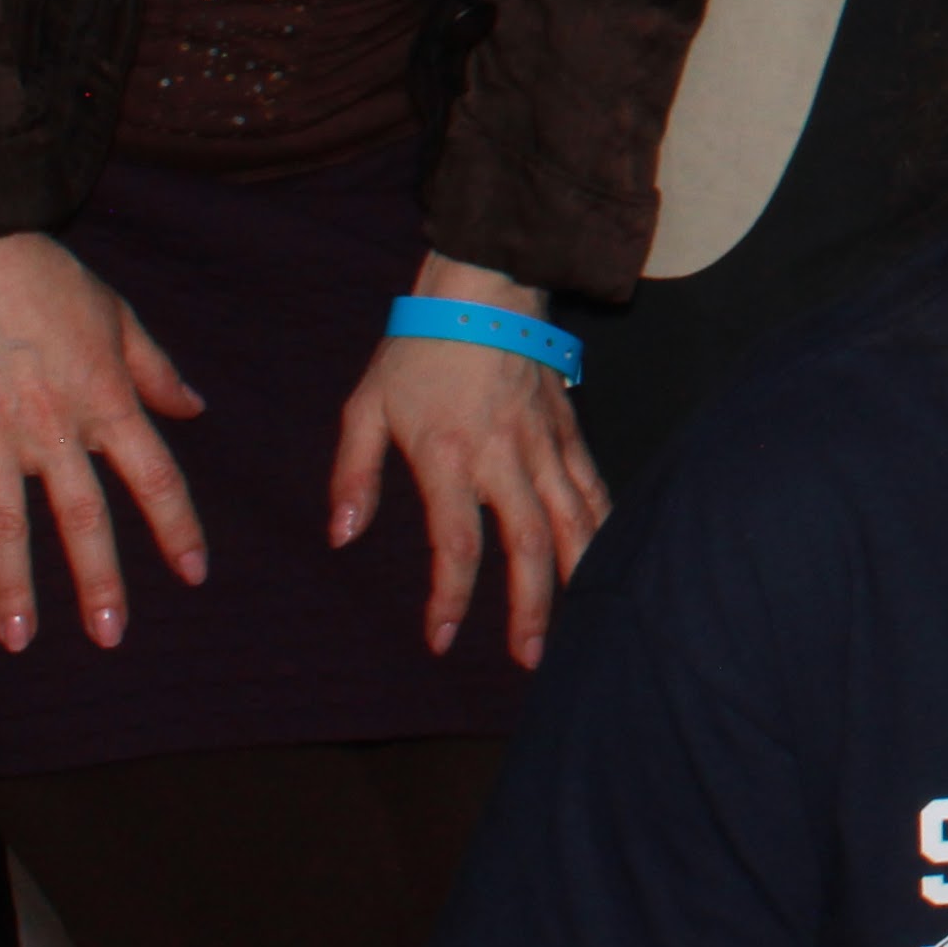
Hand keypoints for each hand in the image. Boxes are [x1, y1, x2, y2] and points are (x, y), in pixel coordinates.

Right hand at [0, 230, 205, 650]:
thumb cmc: (42, 279)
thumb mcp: (114, 316)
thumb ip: (154, 370)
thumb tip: (195, 410)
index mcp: (105, 401)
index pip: (155, 478)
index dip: (178, 528)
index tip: (194, 573)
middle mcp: (53, 429)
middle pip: (84, 517)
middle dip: (100, 581)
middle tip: (112, 636)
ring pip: (6, 525)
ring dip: (15, 588)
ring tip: (20, 640)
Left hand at [328, 256, 609, 667]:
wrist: (485, 288)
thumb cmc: (418, 349)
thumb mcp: (365, 406)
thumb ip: (353, 474)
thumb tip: (342, 536)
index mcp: (448, 455)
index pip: (455, 544)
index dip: (450, 598)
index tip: (441, 639)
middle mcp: (503, 457)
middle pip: (527, 544)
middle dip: (532, 606)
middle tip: (530, 658)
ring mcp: (544, 444)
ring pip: (572, 520)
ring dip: (576, 575)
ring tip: (580, 623)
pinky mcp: (568, 429)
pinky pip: (592, 486)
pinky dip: (602, 525)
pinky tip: (605, 556)